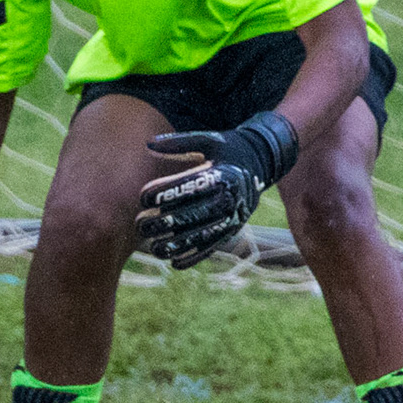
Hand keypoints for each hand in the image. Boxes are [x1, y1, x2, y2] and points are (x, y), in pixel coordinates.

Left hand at [135, 111, 297, 269]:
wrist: (262, 164)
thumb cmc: (228, 150)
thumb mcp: (209, 140)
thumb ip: (179, 142)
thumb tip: (148, 143)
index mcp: (223, 175)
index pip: (191, 187)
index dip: (165, 193)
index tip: (143, 197)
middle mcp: (230, 199)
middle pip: (194, 215)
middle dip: (164, 222)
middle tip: (140, 224)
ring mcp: (233, 218)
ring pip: (202, 236)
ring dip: (176, 245)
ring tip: (152, 248)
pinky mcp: (233, 230)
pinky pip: (213, 247)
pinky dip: (194, 257)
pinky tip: (173, 262)